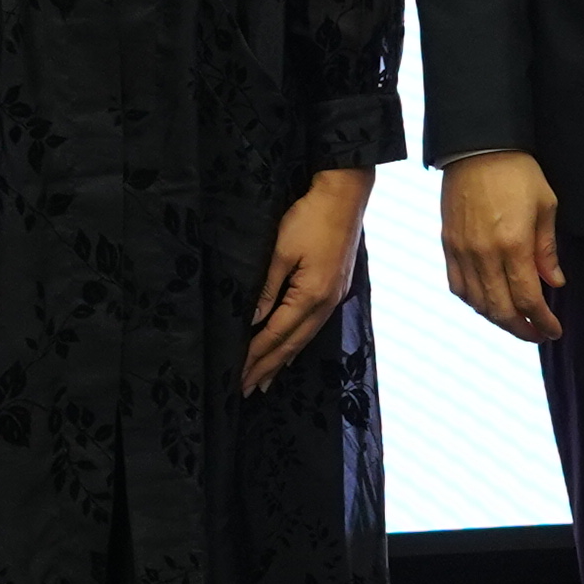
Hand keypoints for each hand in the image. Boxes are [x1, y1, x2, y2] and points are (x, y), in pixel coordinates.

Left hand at [242, 168, 374, 391]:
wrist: (345, 194)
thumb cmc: (310, 217)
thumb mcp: (280, 250)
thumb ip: (266, 289)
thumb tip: (251, 321)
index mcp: (310, 296)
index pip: (275, 335)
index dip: (255, 357)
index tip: (237, 376)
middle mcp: (325, 303)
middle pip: (291, 344)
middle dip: (268, 367)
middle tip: (248, 389)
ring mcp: (334, 297)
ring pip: (304, 338)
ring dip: (283, 360)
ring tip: (267, 380)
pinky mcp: (336, 288)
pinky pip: (313, 326)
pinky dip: (298, 342)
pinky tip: (293, 349)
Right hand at [440, 151, 570, 342]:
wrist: (477, 146)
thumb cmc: (517, 172)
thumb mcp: (545, 206)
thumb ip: (547, 250)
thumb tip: (555, 283)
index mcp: (514, 245)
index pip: (528, 299)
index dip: (542, 321)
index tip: (553, 330)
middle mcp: (485, 254)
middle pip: (501, 309)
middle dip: (521, 329)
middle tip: (537, 334)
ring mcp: (463, 251)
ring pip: (477, 303)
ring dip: (497, 319)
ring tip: (515, 321)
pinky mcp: (448, 244)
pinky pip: (457, 285)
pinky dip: (473, 302)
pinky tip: (487, 303)